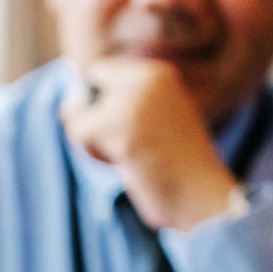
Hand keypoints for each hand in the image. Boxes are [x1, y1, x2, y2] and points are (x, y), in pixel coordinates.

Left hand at [59, 57, 238, 230]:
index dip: (100, 105)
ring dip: (93, 143)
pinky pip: (79, 133)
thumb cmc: (177, 169)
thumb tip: (68, 104)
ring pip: (77, 114)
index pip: (100, 73)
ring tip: (129, 158)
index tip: (128, 130)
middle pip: (85, 92)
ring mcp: (134, 101)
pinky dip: (94, 155)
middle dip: (93, 123)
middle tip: (128, 148)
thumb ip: (120, 106)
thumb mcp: (153, 124)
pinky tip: (125, 166)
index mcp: (158, 76)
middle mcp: (147, 79)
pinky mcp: (122, 126)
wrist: (204, 198)